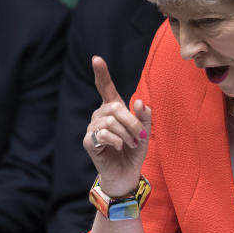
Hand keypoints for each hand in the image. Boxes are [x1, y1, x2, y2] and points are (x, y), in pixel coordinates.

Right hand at [85, 56, 151, 196]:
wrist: (126, 174)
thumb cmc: (134, 151)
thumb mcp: (144, 132)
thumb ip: (144, 117)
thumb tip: (138, 101)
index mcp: (112, 109)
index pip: (105, 88)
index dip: (101, 73)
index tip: (96, 58)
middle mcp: (100, 115)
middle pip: (114, 108)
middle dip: (132, 122)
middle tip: (140, 137)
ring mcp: (92, 128)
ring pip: (110, 122)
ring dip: (126, 134)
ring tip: (131, 144)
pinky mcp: (89, 141)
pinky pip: (103, 134)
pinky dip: (116, 141)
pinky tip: (119, 147)